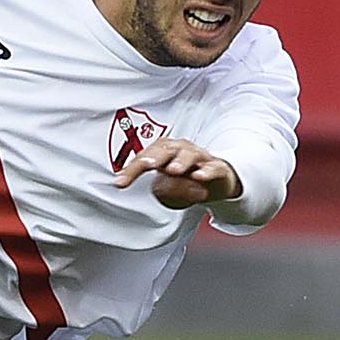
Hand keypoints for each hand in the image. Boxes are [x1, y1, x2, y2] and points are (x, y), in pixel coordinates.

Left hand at [114, 137, 240, 209]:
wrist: (218, 178)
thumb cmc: (187, 176)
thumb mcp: (168, 186)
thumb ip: (161, 188)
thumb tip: (161, 189)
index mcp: (164, 151)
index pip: (145, 158)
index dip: (131, 170)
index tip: (120, 183)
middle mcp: (181, 150)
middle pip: (165, 150)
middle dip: (155, 157)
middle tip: (148, 165)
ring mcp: (200, 157)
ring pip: (189, 155)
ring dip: (180, 162)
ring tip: (174, 170)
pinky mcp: (218, 168)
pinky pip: (213, 168)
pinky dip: (206, 171)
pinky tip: (199, 176)